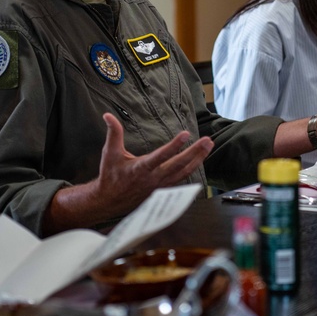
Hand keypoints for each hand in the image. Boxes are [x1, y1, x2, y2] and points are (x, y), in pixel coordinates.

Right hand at [88, 114, 212, 222]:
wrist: (110, 201)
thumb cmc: (111, 175)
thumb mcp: (110, 153)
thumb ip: (113, 133)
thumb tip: (108, 115)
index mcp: (141, 168)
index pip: (161, 156)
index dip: (174, 145)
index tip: (186, 134)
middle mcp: (154, 178)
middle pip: (179, 164)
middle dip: (195, 152)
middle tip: (207, 140)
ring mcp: (160, 185)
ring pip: (184, 172)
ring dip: (198, 158)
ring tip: (208, 146)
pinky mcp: (163, 189)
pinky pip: (182, 178)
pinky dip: (192, 168)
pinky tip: (200, 160)